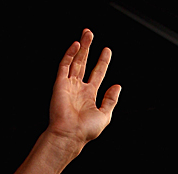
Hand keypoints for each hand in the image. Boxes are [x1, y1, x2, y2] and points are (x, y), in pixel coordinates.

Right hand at [48, 29, 120, 151]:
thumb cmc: (85, 130)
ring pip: (75, 61)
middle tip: (91, 35)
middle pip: (84, 64)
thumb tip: (117, 87)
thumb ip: (111, 100)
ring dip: (81, 48)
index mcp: (89, 96)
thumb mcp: (105, 116)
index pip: (97, 74)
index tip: (107, 51)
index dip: (102, 62)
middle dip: (88, 49)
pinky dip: (70, 55)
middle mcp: (78, 89)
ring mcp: (69, 86)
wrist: (69, 134)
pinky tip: (76, 45)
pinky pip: (64, 66)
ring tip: (87, 34)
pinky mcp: (60, 84)